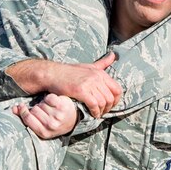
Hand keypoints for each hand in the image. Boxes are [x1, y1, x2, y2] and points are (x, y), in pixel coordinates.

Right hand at [7, 53, 121, 117]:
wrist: (53, 74)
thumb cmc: (70, 72)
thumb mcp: (89, 66)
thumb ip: (102, 63)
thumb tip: (114, 55)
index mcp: (100, 73)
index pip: (117, 89)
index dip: (116, 100)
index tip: (110, 105)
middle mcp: (96, 77)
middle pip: (111, 98)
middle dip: (108, 108)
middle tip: (103, 112)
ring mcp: (89, 84)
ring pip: (103, 102)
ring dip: (101, 111)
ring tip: (97, 114)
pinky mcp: (81, 91)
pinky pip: (94, 105)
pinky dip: (95, 112)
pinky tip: (92, 114)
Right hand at [12, 94, 77, 139]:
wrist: (73, 119)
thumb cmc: (53, 122)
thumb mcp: (40, 125)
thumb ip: (25, 117)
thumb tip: (14, 109)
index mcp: (44, 133)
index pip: (28, 119)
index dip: (23, 111)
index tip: (21, 106)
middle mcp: (51, 125)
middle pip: (34, 110)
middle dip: (36, 108)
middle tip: (43, 111)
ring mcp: (58, 116)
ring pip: (41, 104)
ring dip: (44, 104)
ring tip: (50, 108)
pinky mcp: (62, 106)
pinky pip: (49, 98)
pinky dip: (50, 98)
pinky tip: (55, 103)